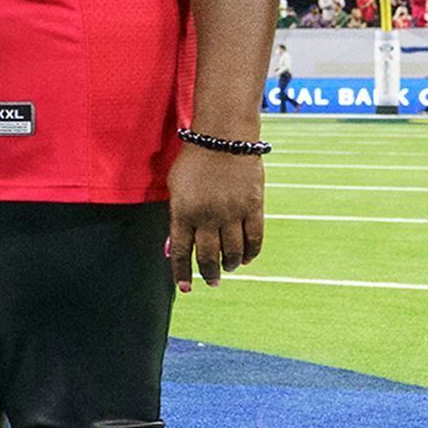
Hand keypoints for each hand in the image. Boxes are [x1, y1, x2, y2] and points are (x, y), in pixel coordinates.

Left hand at [166, 141, 263, 291]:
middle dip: (208, 273)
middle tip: (211, 281)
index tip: (186, 289)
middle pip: (208, 256)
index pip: (181, 251)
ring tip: (228, 268)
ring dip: (230, 264)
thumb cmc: (193, 162)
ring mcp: (232, 213)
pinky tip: (247, 258)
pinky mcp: (253, 207)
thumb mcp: (175, 188)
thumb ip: (176, 218)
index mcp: (183, 212)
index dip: (182, 273)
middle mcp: (207, 216)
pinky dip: (252, 252)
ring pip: (233, 251)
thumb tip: (173, 249)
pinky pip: (255, 238)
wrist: (223, 139)